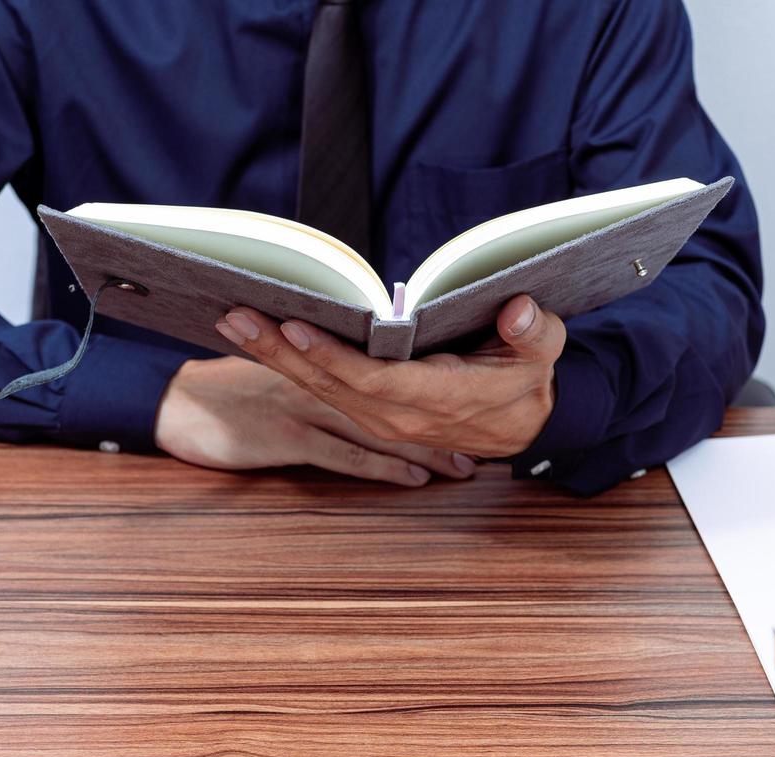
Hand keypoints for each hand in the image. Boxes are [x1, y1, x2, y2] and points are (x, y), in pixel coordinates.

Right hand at [153, 356, 476, 485]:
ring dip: (424, 448)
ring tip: (465, 467)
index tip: (478, 398)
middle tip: (489, 443)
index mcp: (325, 365)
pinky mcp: (288, 436)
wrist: (174, 403)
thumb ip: (327, 378)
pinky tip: (414, 477)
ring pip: (379, 428)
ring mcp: (307, 409)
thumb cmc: (228, 394)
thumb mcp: (284, 378)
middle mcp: (322, 384)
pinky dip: (380, 464)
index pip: (386, 370)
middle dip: (444, 424)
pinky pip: (343, 452)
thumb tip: (373, 383)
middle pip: (396, 402)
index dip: (435, 384)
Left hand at [212, 294, 561, 457]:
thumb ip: (534, 333)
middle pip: (330, 386)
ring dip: (272, 357)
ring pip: (317, 391)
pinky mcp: (369, 415)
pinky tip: (257, 338)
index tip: (296, 327)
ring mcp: (380, 421)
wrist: (522, 427)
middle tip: (235, 314)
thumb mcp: (544, 353)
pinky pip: (321, 392)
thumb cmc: (527, 380)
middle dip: (280, 351)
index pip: (376, 380)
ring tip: (230, 320)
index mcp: (441, 398)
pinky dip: (287, 365)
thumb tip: (520, 310)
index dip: (334, 357)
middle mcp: (400, 416)